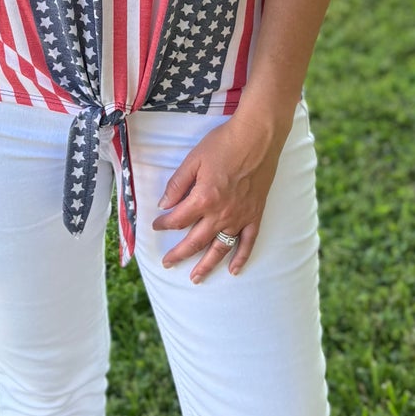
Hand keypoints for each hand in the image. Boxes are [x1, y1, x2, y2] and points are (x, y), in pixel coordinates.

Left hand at [151, 107, 286, 281]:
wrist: (258, 136)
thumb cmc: (224, 143)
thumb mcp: (194, 160)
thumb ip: (177, 184)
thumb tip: (164, 205)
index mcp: (203, 199)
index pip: (177, 220)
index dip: (164, 224)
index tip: (156, 225)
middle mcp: (221, 213)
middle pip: (195, 241)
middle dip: (179, 254)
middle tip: (167, 264)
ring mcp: (240, 217)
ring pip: (220, 248)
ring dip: (206, 266)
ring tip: (195, 278)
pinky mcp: (255, 215)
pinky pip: (247, 242)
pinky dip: (241, 258)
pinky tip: (233, 270)